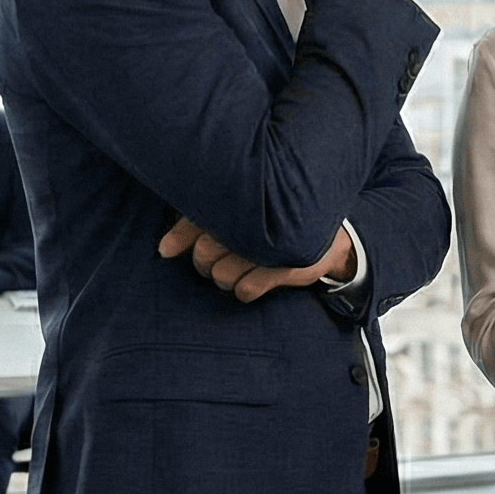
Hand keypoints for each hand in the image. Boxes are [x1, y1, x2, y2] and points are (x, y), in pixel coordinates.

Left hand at [159, 217, 355, 303]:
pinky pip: (246, 290)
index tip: (170, 249)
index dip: (181, 238)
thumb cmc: (274, 222)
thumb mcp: (236, 217)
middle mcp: (253, 222)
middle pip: (205, 255)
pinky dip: (246, 290)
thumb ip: (194, 226)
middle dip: (208, 262)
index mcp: (240, 202)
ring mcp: (271, 246)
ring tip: (244, 265)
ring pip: (222, 275)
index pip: (196, 221)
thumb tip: (162, 251)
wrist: (332, 236)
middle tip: (225, 255)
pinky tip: (255, 279)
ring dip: (228, 276)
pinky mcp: (288, 267)